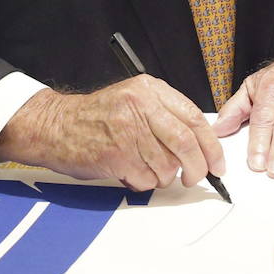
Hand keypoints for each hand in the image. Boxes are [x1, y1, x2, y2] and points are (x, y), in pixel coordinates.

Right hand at [0, 77, 225, 190]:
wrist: (56, 126)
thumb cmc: (96, 117)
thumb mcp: (134, 100)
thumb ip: (166, 115)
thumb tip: (201, 144)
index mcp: (149, 90)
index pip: (194, 118)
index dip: (211, 145)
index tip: (217, 163)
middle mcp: (140, 106)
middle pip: (186, 144)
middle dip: (197, 167)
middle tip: (196, 177)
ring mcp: (127, 131)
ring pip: (167, 166)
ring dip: (164, 177)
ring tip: (148, 170)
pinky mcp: (116, 155)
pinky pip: (146, 179)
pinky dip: (143, 183)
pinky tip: (130, 172)